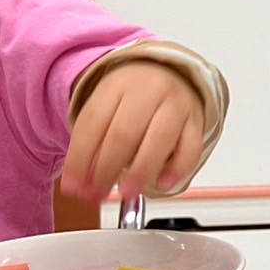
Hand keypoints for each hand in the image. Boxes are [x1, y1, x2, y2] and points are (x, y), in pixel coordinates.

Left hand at [61, 61, 205, 201]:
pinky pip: (191, 147)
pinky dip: (177, 169)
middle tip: (97, 194)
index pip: (93, 122)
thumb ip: (92, 146)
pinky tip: (162, 183)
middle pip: (124, 132)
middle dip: (107, 169)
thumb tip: (80, 187)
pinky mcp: (198, 120)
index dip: (79, 158)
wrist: (171, 75)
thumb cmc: (132, 100)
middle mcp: (149, 90)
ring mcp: (177, 104)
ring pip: (160, 139)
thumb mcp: (106, 109)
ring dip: (141, 171)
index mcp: (117, 85)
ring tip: (127, 192)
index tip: (72, 187)